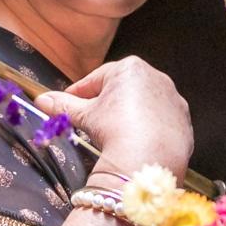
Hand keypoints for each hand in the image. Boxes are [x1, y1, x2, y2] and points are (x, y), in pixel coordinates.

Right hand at [35, 56, 192, 176]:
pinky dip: (148, 130)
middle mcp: (157, 78)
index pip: (97, 78)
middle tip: (90, 122)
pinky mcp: (184, 122)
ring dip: (129, 116)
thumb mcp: (84, 115)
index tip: (69, 105)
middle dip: (106, 104)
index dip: (80, 93)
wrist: (148, 158)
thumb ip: (62, 105)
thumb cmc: (115, 128)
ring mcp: (173, 100)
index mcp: (130, 68)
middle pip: (123, 90)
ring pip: (144, 106)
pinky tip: (136, 144)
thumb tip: (41, 100)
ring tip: (113, 135)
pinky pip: (160, 123)